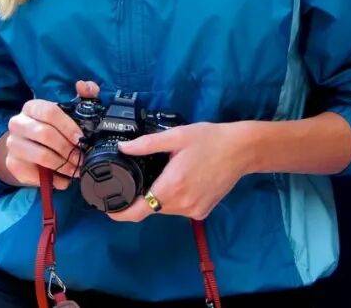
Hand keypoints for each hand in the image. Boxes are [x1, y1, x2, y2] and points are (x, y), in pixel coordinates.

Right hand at [2, 80, 99, 189]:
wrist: (26, 146)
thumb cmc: (51, 127)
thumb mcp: (67, 110)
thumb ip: (83, 96)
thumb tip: (84, 85)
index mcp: (32, 107)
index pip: (49, 112)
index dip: (67, 126)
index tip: (81, 138)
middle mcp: (18, 123)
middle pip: (45, 134)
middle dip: (68, 148)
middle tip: (81, 158)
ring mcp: (13, 144)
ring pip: (41, 156)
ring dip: (63, 165)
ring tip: (75, 169)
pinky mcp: (12, 164)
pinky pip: (34, 175)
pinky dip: (53, 180)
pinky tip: (63, 180)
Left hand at [108, 122, 249, 221]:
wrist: (241, 150)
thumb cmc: (209, 139)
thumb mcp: (176, 136)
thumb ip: (147, 144)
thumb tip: (123, 148)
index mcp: (171, 186)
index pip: (138, 212)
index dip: (120, 214)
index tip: (108, 209)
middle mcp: (182, 204)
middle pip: (151, 208)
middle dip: (143, 195)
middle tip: (144, 176)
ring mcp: (194, 210)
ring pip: (166, 209)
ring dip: (161, 196)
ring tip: (169, 173)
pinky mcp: (203, 211)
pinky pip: (181, 209)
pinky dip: (176, 198)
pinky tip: (185, 180)